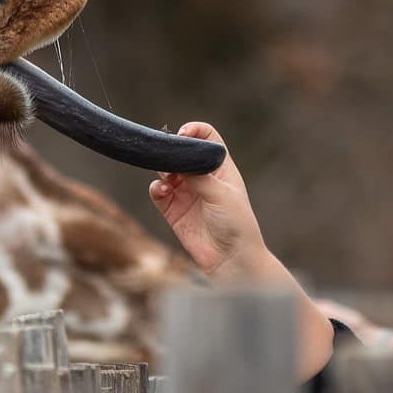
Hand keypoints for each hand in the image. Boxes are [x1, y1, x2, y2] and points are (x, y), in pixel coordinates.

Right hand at [147, 122, 269, 280]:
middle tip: (166, 156)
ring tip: (168, 179)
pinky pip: (158, 192)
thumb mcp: (221, 195)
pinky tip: (162, 191)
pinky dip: (156, 188)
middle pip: (181, 152)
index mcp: (220, 169)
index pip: (207, 138)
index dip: (194, 131)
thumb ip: (199, 175)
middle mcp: (203, 178)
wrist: (231, 260)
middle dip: (171, 151)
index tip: (182, 135)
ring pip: (166, 170)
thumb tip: (176, 159)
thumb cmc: (236, 225)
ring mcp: (187, 194)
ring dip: (162, 169)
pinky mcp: (173, 211)